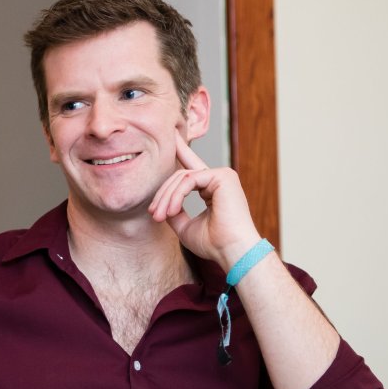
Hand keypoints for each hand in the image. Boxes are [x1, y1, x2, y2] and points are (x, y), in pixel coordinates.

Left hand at [149, 133, 260, 271]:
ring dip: (167, 197)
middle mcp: (218, 178)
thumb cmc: (214, 244)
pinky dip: (177, 195)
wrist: (233, 252)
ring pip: (182, 177)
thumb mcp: (185, 226)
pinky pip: (189, 179)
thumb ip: (174, 211)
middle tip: (154, 214)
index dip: (180, 151)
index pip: (191, 168)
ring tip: (160, 216)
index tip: (170, 137)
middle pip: (180, 175)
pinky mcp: (223, 176)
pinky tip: (171, 210)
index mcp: (212, 188)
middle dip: (162, 194)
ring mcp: (222, 175)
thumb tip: (161, 204)